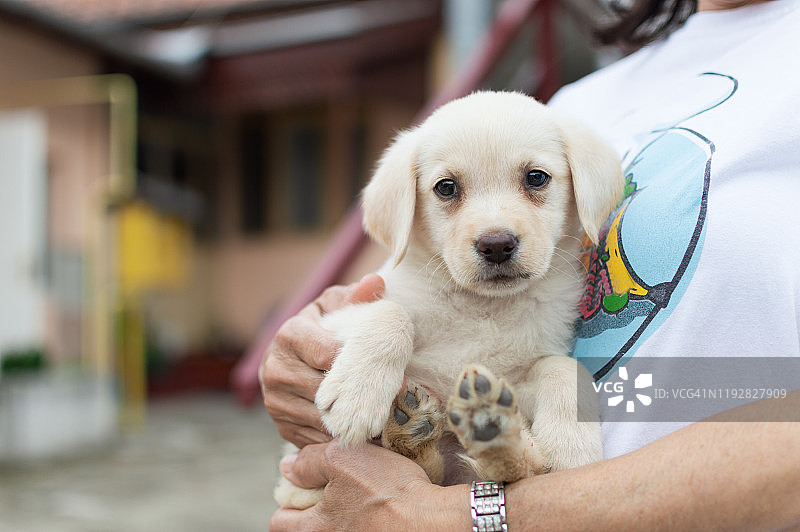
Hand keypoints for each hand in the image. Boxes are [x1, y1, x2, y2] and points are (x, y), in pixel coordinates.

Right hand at [260, 274, 384, 446]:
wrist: (297, 354)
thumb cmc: (326, 326)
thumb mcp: (339, 306)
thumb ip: (357, 296)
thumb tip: (376, 283)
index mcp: (290, 334)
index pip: (327, 355)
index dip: (359, 364)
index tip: (388, 369)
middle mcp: (275, 368)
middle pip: (325, 391)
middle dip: (357, 396)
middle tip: (389, 399)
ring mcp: (274, 399)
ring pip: (321, 418)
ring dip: (350, 420)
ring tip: (378, 416)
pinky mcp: (281, 425)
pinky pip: (316, 439)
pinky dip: (339, 438)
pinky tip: (359, 428)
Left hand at [270, 441, 468, 530]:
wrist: (432, 520)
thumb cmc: (387, 490)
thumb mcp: (343, 459)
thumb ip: (309, 462)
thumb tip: (287, 467)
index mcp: (314, 528)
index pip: (279, 522)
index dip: (288, 499)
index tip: (305, 485)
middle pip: (305, 528)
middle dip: (312, 508)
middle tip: (332, 487)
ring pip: (334, 529)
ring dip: (340, 513)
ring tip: (359, 495)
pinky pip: (359, 530)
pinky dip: (362, 521)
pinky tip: (379, 505)